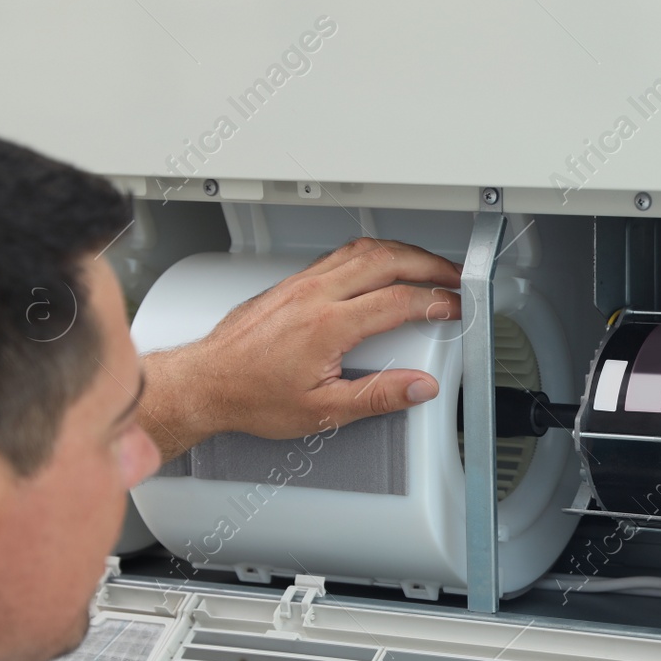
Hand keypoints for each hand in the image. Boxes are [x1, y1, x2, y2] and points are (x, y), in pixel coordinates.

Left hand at [138, 237, 462, 459]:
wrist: (205, 383)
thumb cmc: (252, 396)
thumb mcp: (323, 411)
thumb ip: (378, 396)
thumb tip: (418, 387)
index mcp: (326, 325)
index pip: (396, 301)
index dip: (435, 301)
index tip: (455, 307)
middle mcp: (313, 295)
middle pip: (386, 260)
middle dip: (429, 265)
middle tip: (453, 277)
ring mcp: (300, 284)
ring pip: (362, 249)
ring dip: (402, 252)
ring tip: (427, 266)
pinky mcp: (290, 283)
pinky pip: (339, 254)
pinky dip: (372, 253)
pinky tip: (382, 264)